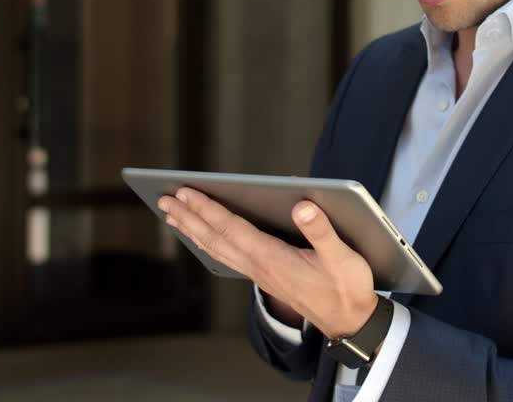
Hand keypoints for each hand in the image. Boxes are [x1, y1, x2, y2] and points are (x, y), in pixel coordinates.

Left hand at [158, 187, 378, 339]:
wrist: (348, 321)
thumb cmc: (346, 288)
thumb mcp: (342, 258)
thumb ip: (321, 231)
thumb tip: (302, 206)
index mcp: (273, 258)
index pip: (232, 229)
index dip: (207, 209)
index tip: (185, 193)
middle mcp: (260, 266)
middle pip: (215, 238)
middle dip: (189, 217)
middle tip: (164, 199)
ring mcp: (260, 273)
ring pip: (217, 249)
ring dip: (193, 230)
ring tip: (173, 216)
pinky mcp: (265, 276)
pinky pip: (227, 257)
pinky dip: (209, 243)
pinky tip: (204, 238)